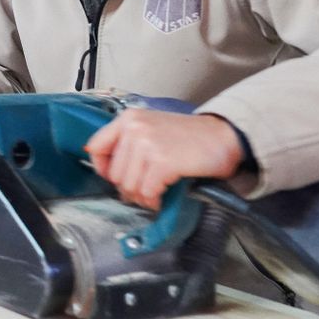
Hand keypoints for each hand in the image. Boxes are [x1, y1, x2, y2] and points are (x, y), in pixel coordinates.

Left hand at [85, 109, 243, 210]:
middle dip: (129, 187)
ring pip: (128, 186)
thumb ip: (129, 142)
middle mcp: (134, 128)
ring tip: (156, 191)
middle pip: (114, 174)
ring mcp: (147, 144)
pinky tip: (162, 195)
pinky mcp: (162, 162)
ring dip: (142, 196)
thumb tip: (109, 171)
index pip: (95, 147)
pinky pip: (146, 192)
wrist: (222, 136)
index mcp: (129, 119)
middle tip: (146, 188)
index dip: (103, 168)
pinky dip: (154, 200)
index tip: (115, 176)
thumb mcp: (153, 128)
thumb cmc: (190, 136)